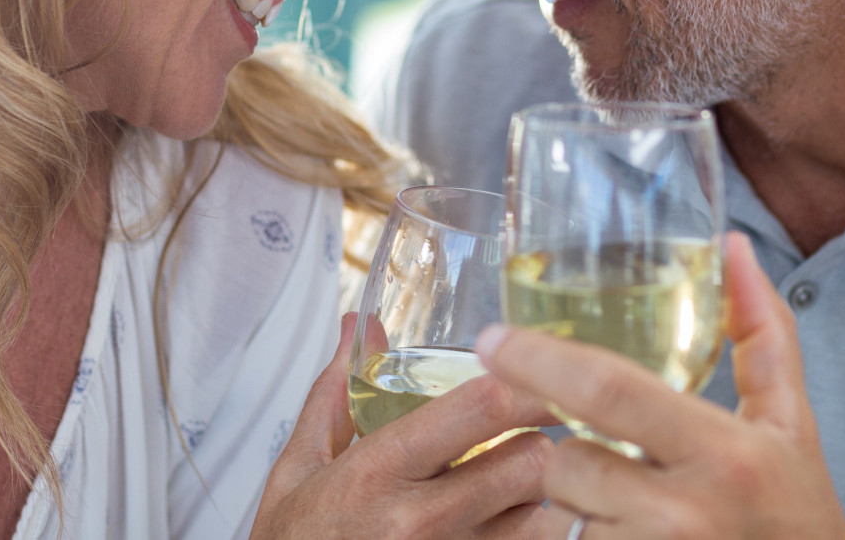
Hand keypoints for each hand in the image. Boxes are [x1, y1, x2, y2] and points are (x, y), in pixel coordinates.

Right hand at [252, 312, 556, 539]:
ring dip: (543, 494)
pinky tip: (506, 521)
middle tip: (541, 431)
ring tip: (525, 484)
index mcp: (378, 470)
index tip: (542, 375)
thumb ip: (335, 392)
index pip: (480, 408)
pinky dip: (527, 533)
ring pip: (540, 516)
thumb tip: (358, 326)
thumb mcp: (298, 467)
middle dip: (546, 440)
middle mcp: (420, 521)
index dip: (526, 384)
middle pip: (531, 463)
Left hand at [475, 233, 844, 539]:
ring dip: (578, 502)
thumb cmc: (797, 515)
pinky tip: (621, 533)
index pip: (610, 392)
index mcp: (725, 453)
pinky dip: (584, 538)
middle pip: (568, 460)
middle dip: (568, 451)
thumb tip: (735, 246)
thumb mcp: (791, 425)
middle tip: (598, 455)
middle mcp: (685, 512)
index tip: (491, 340)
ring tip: (630, 507)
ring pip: (563, 511)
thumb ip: (763, 333)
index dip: (540, 359)